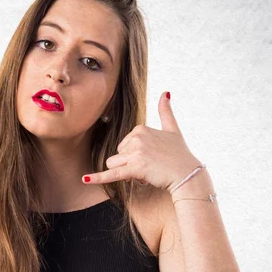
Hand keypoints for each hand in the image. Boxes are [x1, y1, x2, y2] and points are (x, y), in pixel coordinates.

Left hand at [82, 92, 200, 191]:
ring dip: (126, 173)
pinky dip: (97, 178)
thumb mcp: (173, 129)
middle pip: (117, 155)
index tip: (152, 157)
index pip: (124, 145)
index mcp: (140, 128)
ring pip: (114, 165)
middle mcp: (136, 138)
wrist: (187, 174)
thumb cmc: (180, 154)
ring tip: (146, 173)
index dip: (135, 155)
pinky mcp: (134, 168)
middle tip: (150, 167)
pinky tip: (84, 179)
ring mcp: (135, 153)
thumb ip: (166, 111)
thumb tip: (165, 92)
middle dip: (130, 164)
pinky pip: (111, 174)